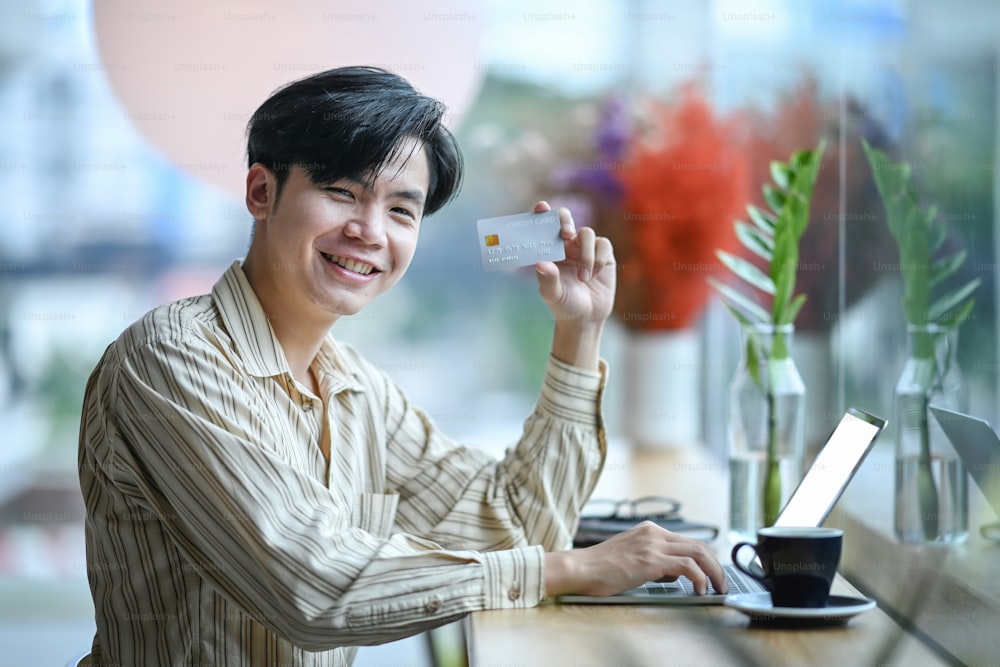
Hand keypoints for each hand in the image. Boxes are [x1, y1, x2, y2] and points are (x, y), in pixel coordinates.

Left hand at [533, 202, 615, 324]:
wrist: (586, 317)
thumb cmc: (564, 304)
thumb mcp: (553, 295)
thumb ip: (547, 280)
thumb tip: (540, 264)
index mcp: (549, 249)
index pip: (543, 226)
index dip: (542, 213)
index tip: (541, 207)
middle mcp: (566, 244)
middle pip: (565, 218)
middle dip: (565, 220)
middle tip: (566, 233)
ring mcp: (585, 247)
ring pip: (587, 233)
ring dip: (585, 254)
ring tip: (582, 278)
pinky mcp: (603, 254)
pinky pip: (603, 244)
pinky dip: (597, 259)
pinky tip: (592, 276)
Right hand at [544, 521, 728, 597]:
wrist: (580, 568)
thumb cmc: (599, 568)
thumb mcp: (630, 557)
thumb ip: (652, 560)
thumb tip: (671, 574)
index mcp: (649, 530)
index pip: (688, 540)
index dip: (706, 557)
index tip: (713, 573)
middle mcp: (653, 533)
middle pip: (699, 544)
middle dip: (716, 565)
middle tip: (721, 583)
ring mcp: (653, 545)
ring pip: (698, 552)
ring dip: (713, 572)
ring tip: (717, 588)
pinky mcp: (651, 560)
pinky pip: (687, 566)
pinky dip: (699, 578)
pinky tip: (699, 590)